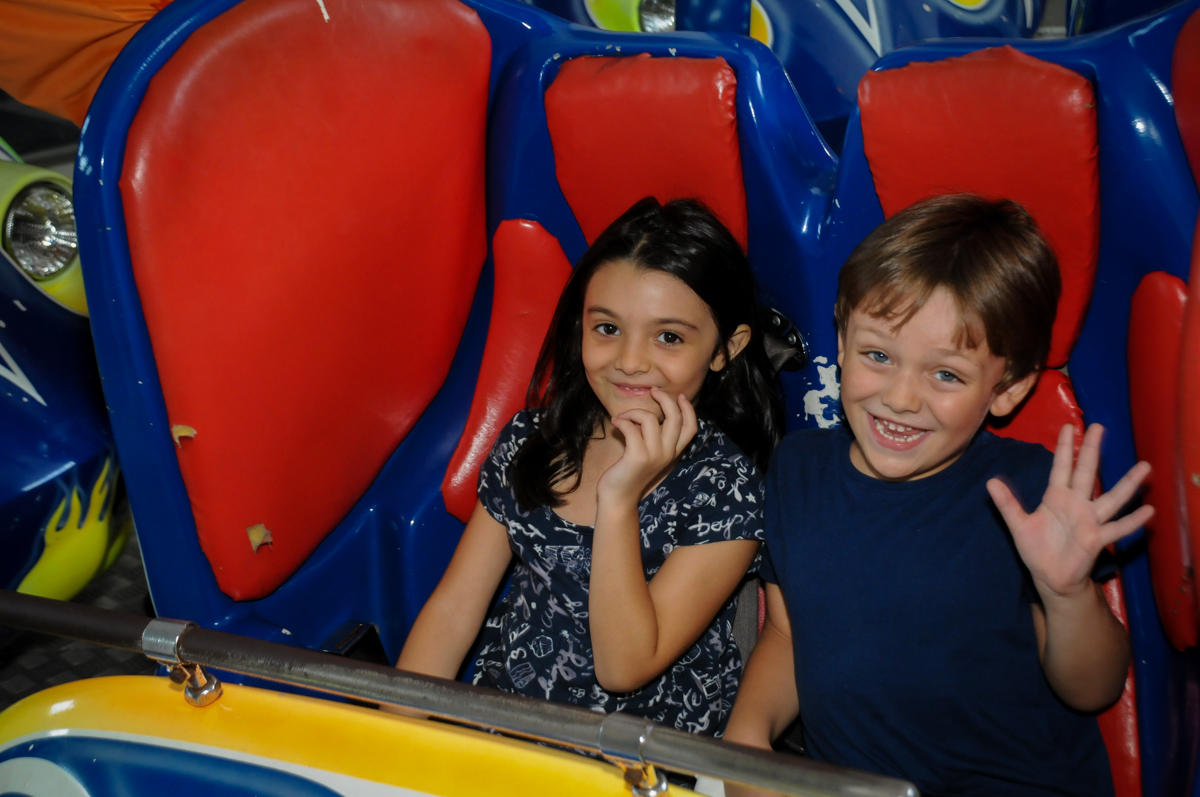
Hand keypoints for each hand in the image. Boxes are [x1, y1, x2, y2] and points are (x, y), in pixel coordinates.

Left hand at [598, 388, 697, 504]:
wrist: (618, 497)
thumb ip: (653, 435)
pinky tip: (615, 424)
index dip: (688, 409)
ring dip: (633, 412)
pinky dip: (621, 421)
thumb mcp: (648, 452)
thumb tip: (647, 412)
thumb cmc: (630, 472)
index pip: (691, 428)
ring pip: (649, 419)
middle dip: (665, 400)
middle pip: (675, 418)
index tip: (679, 395)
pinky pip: (631, 428)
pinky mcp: (637, 456)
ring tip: (622, 418)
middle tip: (653, 392)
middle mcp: (668, 453)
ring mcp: (654, 455)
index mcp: (673, 452)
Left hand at [987, 423, 1152, 599]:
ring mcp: (1089, 520)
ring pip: (1111, 497)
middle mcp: (1076, 504)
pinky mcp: (1096, 539)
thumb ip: (1007, 503)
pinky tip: (1148, 511)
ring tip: (1145, 467)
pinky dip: (1133, 521)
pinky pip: (1117, 528)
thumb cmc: (1036, 549)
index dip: (1065, 447)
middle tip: (1099, 426)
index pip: (1062, 466)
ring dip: (1127, 483)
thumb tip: (991, 482)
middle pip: (1086, 472)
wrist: (1049, 577)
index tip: (1069, 427)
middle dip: (1092, 450)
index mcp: (1056, 497)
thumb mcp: (1018, 524)